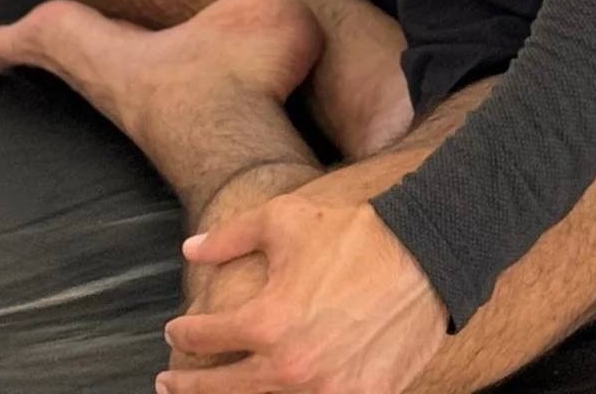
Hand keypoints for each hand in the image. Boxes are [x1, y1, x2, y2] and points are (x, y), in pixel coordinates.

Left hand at [159, 190, 448, 393]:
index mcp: (267, 321)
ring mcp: (327, 392)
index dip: (184, 333)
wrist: (426, 252)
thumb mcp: (283, 219)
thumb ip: (229, 237)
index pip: (205, 338)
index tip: (175, 330)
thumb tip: (190, 250)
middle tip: (169, 382)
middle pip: (221, 391)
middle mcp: (290, 368)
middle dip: (188, 387)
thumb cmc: (353, 232)